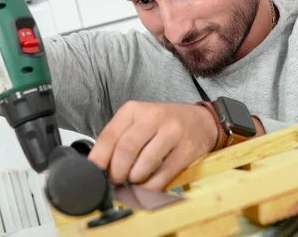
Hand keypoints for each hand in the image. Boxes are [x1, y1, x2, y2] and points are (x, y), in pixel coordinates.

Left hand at [87, 100, 218, 190]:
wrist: (201, 121)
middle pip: (126, 150)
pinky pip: (163, 175)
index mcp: (134, 110)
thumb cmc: (164, 124)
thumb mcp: (139, 121)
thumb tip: (100, 167)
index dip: (99, 159)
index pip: (109, 135)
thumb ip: (119, 139)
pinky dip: (151, 187)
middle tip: (116, 181)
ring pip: (144, 164)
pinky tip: (147, 187)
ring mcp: (172, 132)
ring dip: (135, 180)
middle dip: (117, 172)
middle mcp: (153, 117)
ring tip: (133, 182)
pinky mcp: (187, 150)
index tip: (95, 173)